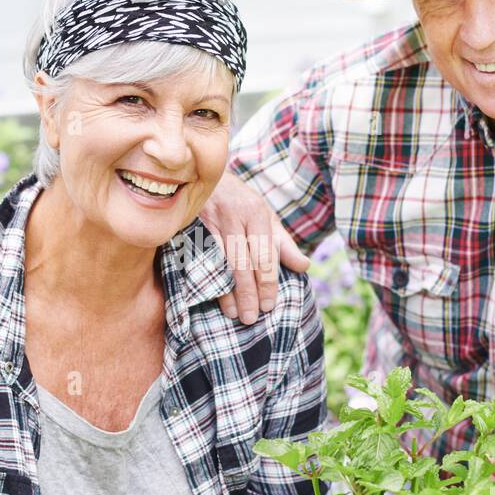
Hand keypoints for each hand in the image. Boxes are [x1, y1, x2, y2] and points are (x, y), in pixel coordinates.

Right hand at [199, 173, 309, 324]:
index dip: (267, 282)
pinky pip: (200, 258)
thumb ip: (283, 243)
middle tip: (252, 317)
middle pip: (242, 262)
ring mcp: (209, 221)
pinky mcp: (190, 226)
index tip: (269, 305)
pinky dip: (207, 279)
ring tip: (234, 313)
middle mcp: (233, 216)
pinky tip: (212, 296)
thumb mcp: (265, 217)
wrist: (206, 176)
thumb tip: (304, 266)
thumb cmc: (241, 202)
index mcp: (256, 213)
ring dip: (226, 290)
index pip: (264, 254)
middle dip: (248, 292)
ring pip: (220, 262)